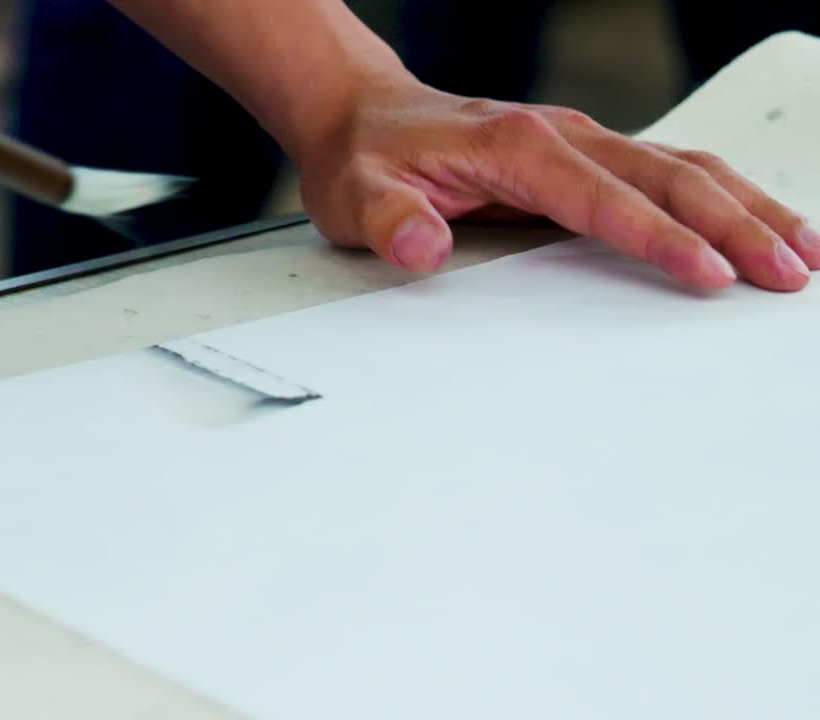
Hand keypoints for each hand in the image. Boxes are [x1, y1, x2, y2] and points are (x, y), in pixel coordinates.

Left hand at [295, 77, 817, 291]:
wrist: (359, 116)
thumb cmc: (364, 157)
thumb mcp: (356, 195)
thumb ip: (390, 221)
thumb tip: (422, 247)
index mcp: (514, 146)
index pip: (602, 195)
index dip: (658, 236)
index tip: (707, 273)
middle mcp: (560, 135)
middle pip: (667, 176)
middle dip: (734, 224)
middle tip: (785, 275)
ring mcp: (578, 143)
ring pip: (682, 168)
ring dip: (745, 208)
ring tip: (800, 254)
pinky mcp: (583, 158)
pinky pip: (666, 173)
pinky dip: (719, 199)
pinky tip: (753, 226)